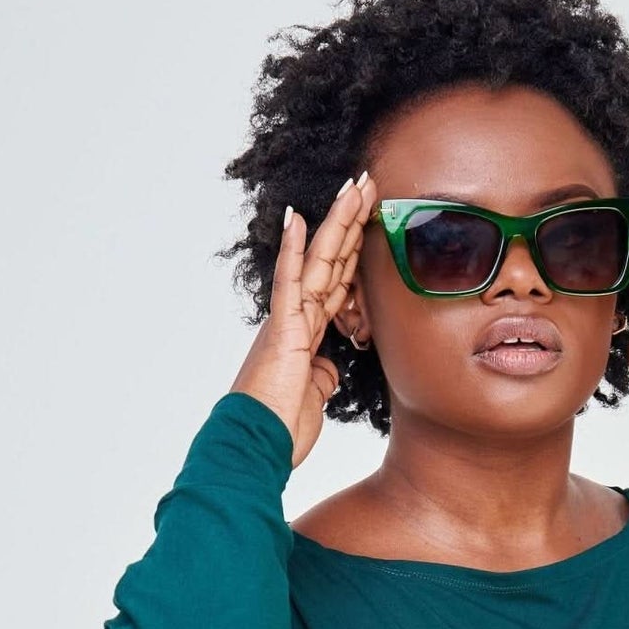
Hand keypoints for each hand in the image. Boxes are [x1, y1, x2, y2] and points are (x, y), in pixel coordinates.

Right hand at [230, 171, 378, 466]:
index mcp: (308, 333)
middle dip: (351, 222)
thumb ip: (323, 374)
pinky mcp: (282, 330)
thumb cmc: (281, 427)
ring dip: (336, 223)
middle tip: (368, 184)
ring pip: (318, 263)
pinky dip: (293, 252)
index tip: (370, 218)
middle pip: (331, 261)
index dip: (355, 250)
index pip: (338, 281)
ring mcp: (289, 320)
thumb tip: (329, 367)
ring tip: (352, 187)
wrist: (257, 444)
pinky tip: (297, 219)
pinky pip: (289, 285)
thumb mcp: (315, 396)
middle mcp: (297, 318)